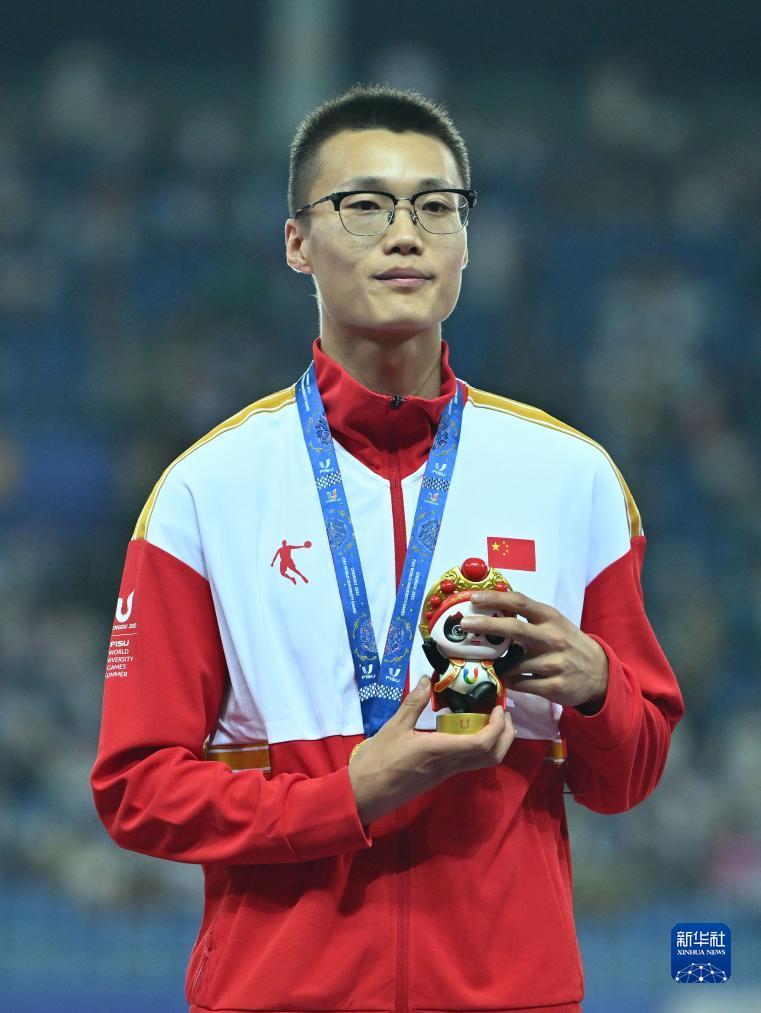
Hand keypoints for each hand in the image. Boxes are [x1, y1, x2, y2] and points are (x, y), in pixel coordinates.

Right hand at [348, 675, 514, 824]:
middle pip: (492, 756)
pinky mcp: (441, 775)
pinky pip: (470, 761)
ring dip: (495, 741)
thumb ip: (413, 703)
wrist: (364, 795)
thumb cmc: (377, 761)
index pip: (482, 743)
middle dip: (506, 735)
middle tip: (502, 713)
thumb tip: (426, 679)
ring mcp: (447, 772)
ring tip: (490, 719)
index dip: (497, 726)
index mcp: (440, 750)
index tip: (498, 707)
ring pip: (483, 761)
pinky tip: (468, 730)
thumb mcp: (393, 727)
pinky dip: (479, 745)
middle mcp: (450, 764)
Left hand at [460, 590, 608, 711]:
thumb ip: (529, 619)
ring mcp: (553, 663)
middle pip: (514, 628)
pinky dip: (509, 681)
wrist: (599, 673)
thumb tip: (491, 612)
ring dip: (496, 664)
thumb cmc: (569, 644)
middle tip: (463, 624)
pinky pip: (520, 684)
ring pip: (513, 664)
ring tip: (487, 663)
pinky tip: (506, 678)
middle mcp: (552, 638)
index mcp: (550, 618)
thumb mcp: (554, 625)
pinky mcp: (554, 686)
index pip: (521, 602)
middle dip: (486, 625)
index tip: (474, 598)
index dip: (496, 598)